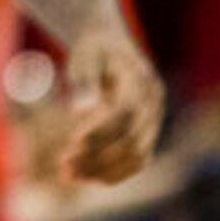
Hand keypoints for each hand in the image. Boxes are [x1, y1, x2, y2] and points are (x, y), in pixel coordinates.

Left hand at [60, 22, 163, 184]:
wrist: (110, 43)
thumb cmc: (93, 49)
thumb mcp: (84, 56)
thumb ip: (83, 81)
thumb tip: (79, 111)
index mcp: (141, 79)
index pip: (126, 115)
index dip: (102, 133)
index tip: (72, 145)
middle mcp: (154, 102)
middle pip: (132, 140)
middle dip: (98, 158)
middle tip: (64, 168)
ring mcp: (155, 118)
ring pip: (137, 155)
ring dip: (105, 171)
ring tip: (69, 175)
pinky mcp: (148, 131)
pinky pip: (139, 159)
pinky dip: (116, 172)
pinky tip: (89, 177)